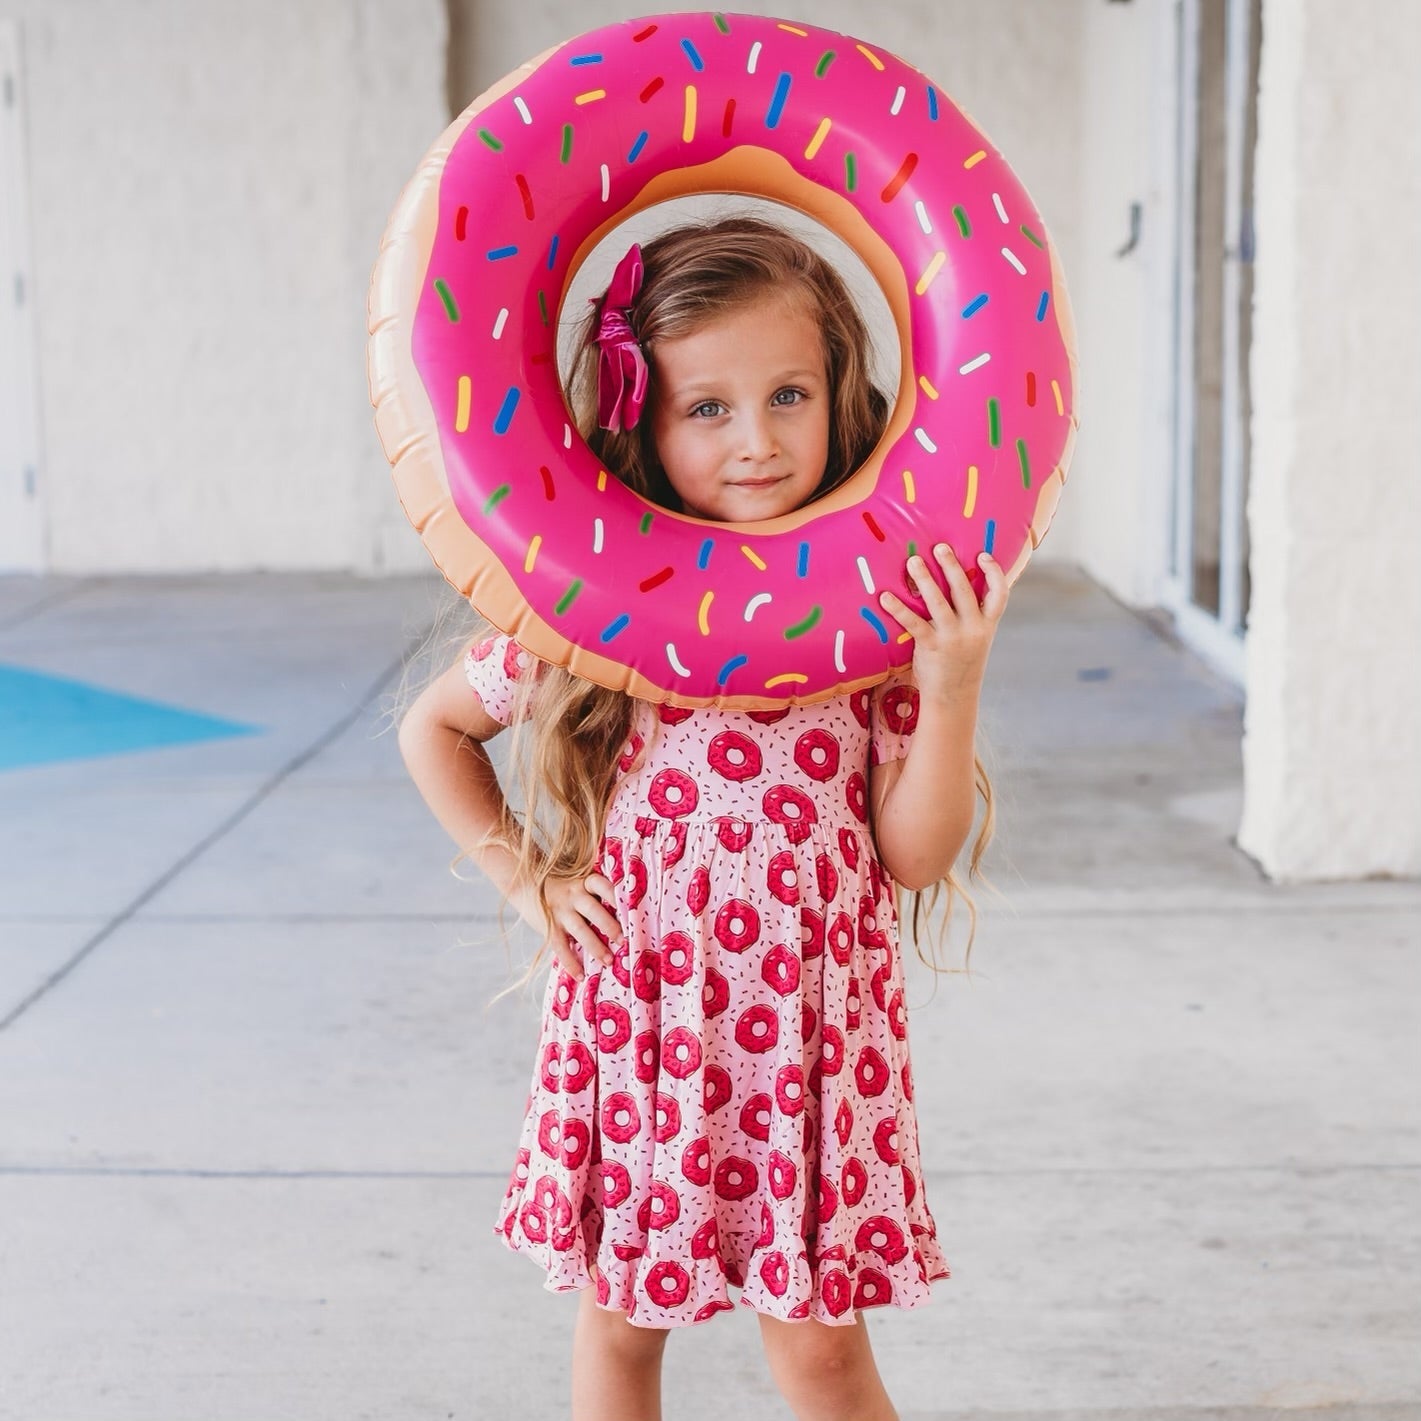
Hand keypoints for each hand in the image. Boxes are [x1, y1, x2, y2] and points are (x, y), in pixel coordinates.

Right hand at [513, 873, 621, 980]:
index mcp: (584, 883)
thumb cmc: (565, 889)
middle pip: (593, 909)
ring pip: (580, 930)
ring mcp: (560, 911)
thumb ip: (597, 897)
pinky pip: (560, 947)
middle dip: (609, 925)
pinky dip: (571, 963)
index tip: (629, 906)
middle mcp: (573, 895)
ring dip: (595, 947)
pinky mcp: (549, 928)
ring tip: (608, 961)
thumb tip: (626, 920)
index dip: (614, 894)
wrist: (526, 885)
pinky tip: (581, 976)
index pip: (601, 885)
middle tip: (623, 940)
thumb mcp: (580, 885)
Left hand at [877, 545, 1007, 701]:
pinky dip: (898, 608)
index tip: (984, 555)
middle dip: (952, 566)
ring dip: (925, 579)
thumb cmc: (961, 663)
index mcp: (987, 625)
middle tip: (940, 547)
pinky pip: (913, 622)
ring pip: (938, 602)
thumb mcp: (976, 639)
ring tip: (912, 561)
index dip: (994, 572)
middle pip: (964, 590)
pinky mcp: (932, 646)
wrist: (954, 698)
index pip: (1000, 594)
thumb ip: (971, 616)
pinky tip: (885, 597)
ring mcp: (953, 637)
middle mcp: (973, 628)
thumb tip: (955, 585)